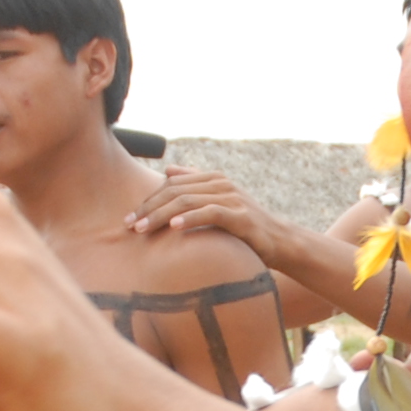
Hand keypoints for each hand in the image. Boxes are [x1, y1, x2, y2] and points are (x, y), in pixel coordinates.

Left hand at [123, 164, 276, 250]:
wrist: (280, 240)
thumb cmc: (244, 225)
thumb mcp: (218, 202)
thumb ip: (195, 184)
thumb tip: (168, 169)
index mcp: (213, 179)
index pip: (171, 183)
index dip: (148, 199)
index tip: (129, 218)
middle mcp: (221, 184)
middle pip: (175, 191)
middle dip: (149, 208)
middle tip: (130, 225)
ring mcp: (232, 198)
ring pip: (188, 201)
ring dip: (161, 215)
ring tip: (143, 229)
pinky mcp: (241, 217)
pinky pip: (211, 213)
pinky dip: (190, 218)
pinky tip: (174, 227)